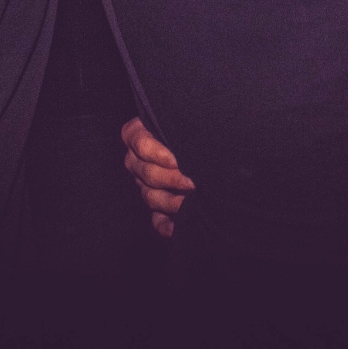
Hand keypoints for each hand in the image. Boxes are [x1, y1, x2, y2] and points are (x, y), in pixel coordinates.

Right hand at [120, 117, 193, 237]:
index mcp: (139, 134)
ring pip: (150, 196)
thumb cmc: (195, 127)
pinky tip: (175, 228)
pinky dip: (165, 225)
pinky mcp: (157, 205)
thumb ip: (181, 123)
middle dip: (170, 179)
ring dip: (171, 201)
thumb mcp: (185, 120)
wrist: (209, 144)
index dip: (155, 152)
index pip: (137, 140)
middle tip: (192, 181)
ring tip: (191, 201)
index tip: (176, 159)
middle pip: (145, 172)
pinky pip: (156, 218)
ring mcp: (145, 184)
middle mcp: (138, 159)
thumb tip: (193, 131)